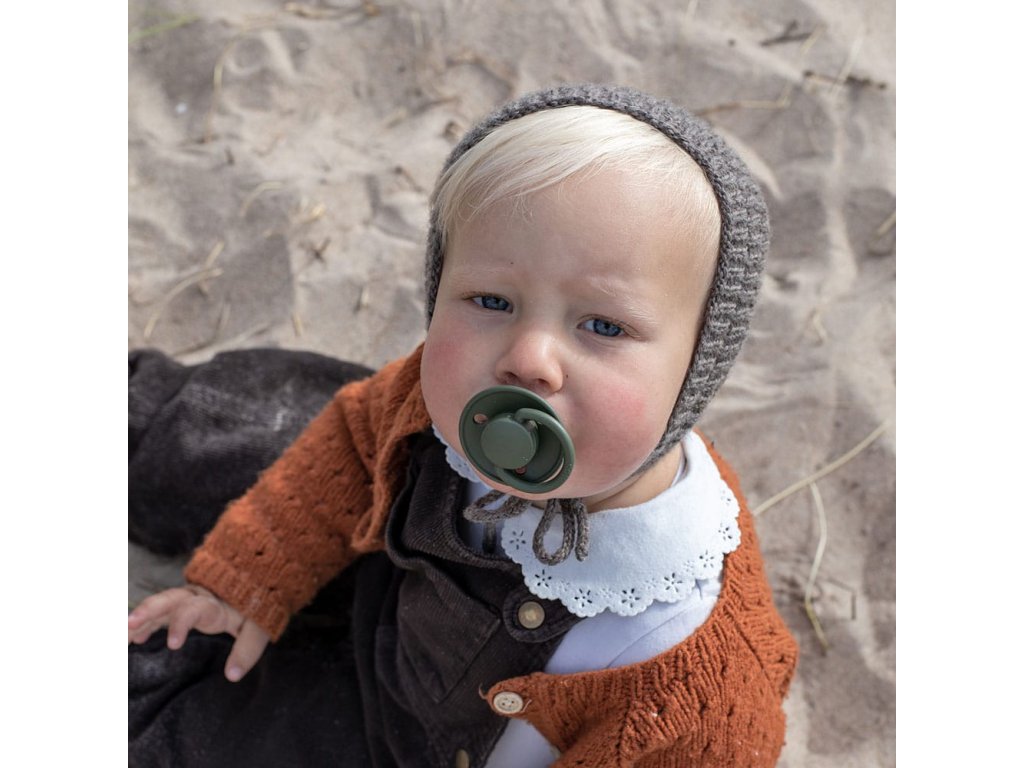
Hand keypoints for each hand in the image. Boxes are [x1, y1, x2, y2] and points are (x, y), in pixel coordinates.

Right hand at [128, 584, 269, 681]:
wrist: (257, 583)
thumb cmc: (257, 610)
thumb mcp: (259, 628)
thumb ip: (247, 649)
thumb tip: (232, 675)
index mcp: (215, 603)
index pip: (195, 609)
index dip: (182, 624)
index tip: (173, 645)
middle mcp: (197, 597)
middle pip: (170, 599)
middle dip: (149, 611)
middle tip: (129, 624)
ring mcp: (186, 600)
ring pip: (159, 605)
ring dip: (140, 617)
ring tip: (121, 633)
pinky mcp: (179, 605)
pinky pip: (157, 613)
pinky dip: (142, 623)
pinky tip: (129, 637)